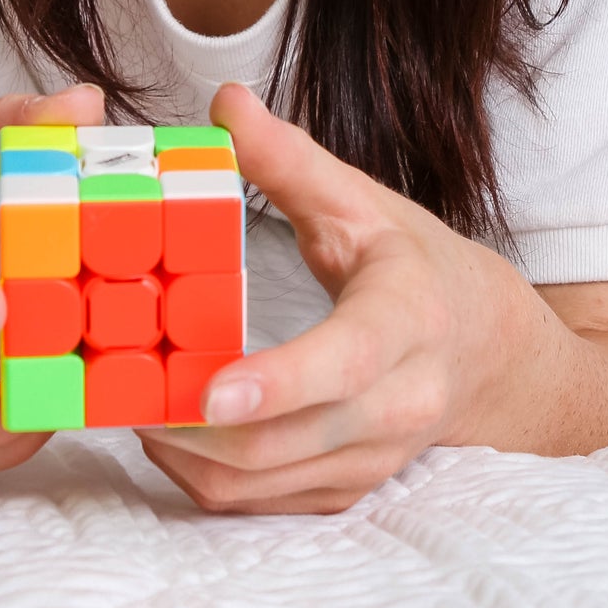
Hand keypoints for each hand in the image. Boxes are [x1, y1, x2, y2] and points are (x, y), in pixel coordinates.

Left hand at [136, 81, 522, 514]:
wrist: (489, 350)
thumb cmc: (417, 266)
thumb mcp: (360, 203)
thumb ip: (288, 159)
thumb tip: (224, 102)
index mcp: (405, 320)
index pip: (343, 363)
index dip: (277, 383)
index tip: (211, 389)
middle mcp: (399, 403)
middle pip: (288, 440)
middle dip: (193, 427)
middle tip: (118, 390)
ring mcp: (376, 458)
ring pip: (265, 483)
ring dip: (188, 456)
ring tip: (128, 408)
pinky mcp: (350, 490)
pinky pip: (265, 504)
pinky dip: (208, 478)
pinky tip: (169, 436)